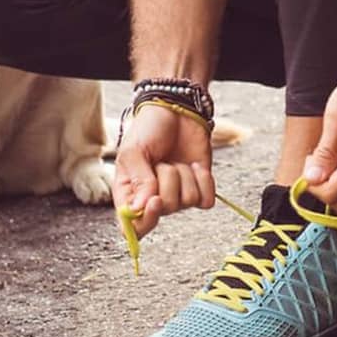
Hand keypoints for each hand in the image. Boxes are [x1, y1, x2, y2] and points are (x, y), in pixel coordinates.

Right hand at [114, 102, 214, 236]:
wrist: (175, 110)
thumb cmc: (148, 130)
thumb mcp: (134, 151)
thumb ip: (139, 180)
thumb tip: (141, 208)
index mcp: (129, 194)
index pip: (133, 226)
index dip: (146, 219)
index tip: (156, 201)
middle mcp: (153, 199)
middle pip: (166, 209)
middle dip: (168, 180)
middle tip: (162, 162)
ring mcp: (178, 194)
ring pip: (187, 201)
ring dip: (185, 175)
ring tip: (176, 160)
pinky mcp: (199, 188)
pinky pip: (207, 200)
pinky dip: (204, 180)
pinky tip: (194, 166)